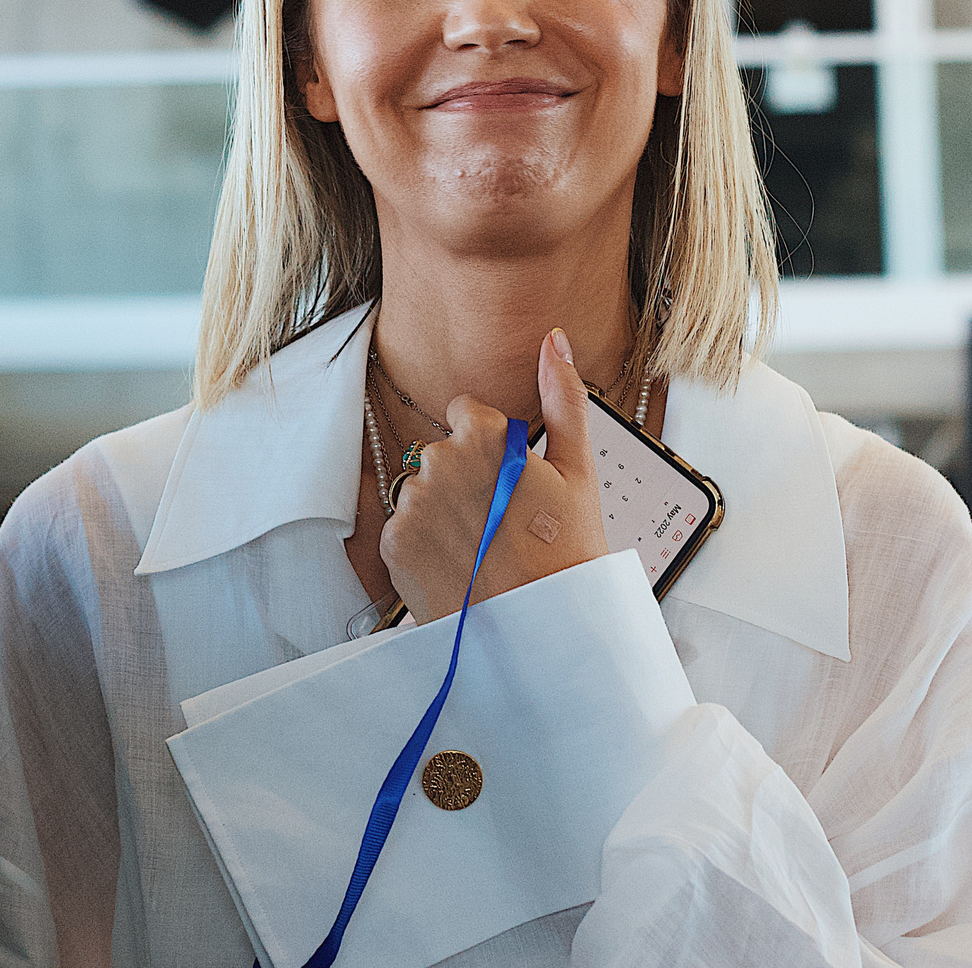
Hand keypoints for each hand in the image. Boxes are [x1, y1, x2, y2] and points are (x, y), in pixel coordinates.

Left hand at [379, 330, 610, 623]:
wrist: (541, 631)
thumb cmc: (566, 552)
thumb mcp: (578, 471)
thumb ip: (564, 397)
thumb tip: (555, 339)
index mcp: (482, 436)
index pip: (465, 413)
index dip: (490, 445)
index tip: (509, 480)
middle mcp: (439, 462)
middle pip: (443, 453)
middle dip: (466, 478)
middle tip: (501, 521)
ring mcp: (412, 504)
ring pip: (422, 490)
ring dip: (444, 511)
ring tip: (481, 547)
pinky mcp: (393, 543)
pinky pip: (404, 528)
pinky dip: (424, 544)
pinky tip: (458, 564)